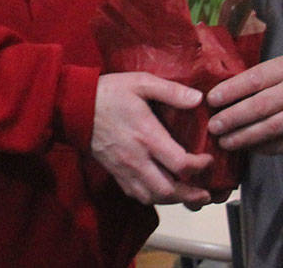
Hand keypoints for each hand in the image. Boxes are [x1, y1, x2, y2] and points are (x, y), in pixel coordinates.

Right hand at [91, 72, 215, 206]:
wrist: (74, 107)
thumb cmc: (109, 93)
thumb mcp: (140, 82)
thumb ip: (170, 90)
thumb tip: (198, 99)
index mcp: (147, 136)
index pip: (180, 163)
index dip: (200, 166)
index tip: (208, 159)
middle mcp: (137, 158)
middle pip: (168, 190)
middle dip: (191, 195)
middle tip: (206, 193)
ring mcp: (125, 169)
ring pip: (153, 197)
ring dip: (174, 200)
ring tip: (189, 197)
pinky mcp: (115, 173)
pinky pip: (137, 195)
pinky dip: (154, 198)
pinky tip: (161, 191)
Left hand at [205, 50, 282, 153]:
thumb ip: (264, 76)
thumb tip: (230, 89)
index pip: (254, 79)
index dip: (231, 90)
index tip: (211, 99)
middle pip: (260, 106)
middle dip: (233, 118)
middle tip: (213, 126)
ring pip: (272, 128)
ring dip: (245, 137)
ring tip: (225, 142)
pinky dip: (267, 148)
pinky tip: (251, 149)